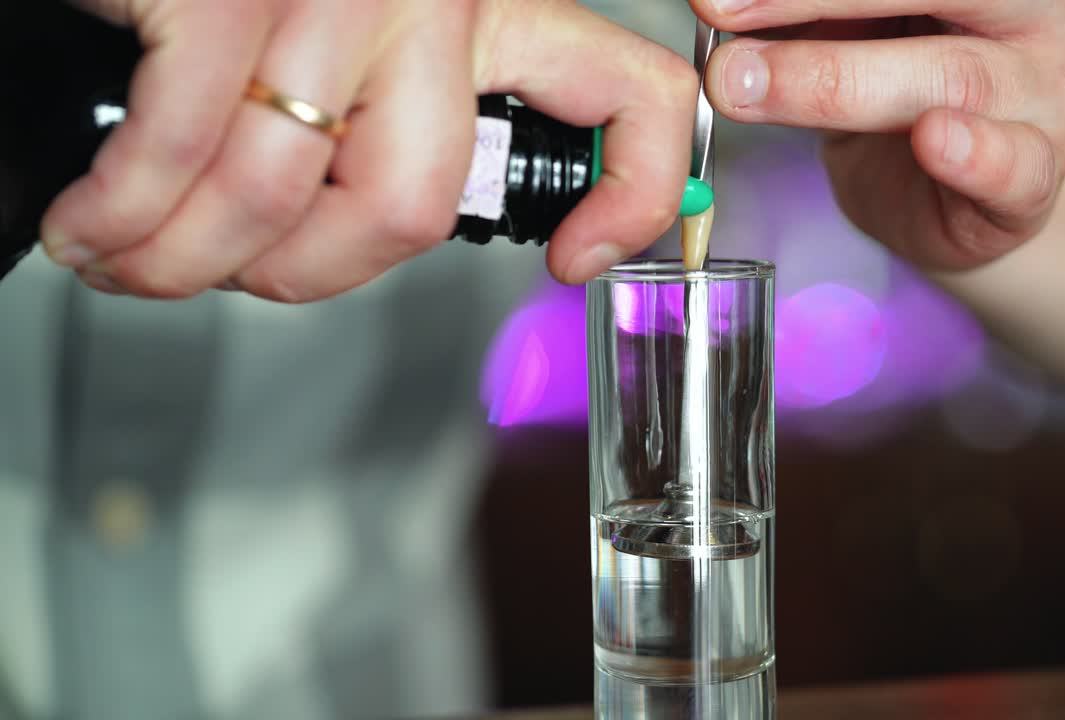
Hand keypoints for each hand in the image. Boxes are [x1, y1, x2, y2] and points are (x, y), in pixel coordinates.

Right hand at [43, 0, 696, 299]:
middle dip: (298, 278)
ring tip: (125, 257)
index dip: (628, 195)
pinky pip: (186, 153)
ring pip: (281, 198)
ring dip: (181, 261)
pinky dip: (125, 215)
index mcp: (487, 10)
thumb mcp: (353, 46)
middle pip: (414, 208)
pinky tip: (95, 224)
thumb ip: (393, 126)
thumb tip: (367, 234)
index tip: (577, 259)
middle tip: (230, 275)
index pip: (629, 92)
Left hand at [690, 0, 1064, 270]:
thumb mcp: (848, 31)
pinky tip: (935, 139)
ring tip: (748, 84)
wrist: (955, 197)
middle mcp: (1035, 11)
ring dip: (833, 80)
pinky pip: (1015, 164)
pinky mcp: (1038, 176)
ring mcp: (1047, 92)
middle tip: (716, 15)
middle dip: (811, 0)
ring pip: (952, 76)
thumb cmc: (902, 94)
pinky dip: (973, 153)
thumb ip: (803, 10)